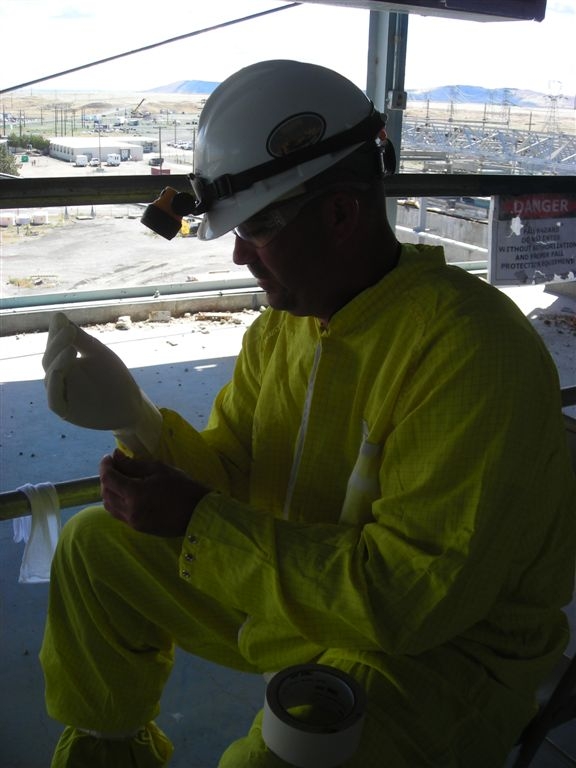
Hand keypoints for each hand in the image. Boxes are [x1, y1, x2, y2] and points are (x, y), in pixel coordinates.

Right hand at [43, 312, 161, 454]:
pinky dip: (55, 385)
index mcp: (65, 362)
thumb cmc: (113, 378)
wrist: (130, 405)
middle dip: (58, 344)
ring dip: (58, 361)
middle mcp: (58, 378)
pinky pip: (54, 400)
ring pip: (51, 377)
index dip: (56, 333)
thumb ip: (80, 339)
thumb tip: (58, 316)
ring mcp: (60, 395)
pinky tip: (59, 371)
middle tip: (68, 330)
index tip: (60, 319)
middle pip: (50, 359)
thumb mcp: (98, 354)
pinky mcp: (65, 411)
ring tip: (70, 348)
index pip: (55, 346)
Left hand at [100, 449, 208, 535]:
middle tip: (115, 466)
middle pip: (105, 493)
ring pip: (109, 506)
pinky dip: (117, 502)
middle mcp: (129, 510)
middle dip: (106, 478)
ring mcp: (133, 522)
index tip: (109, 457)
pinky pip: (118, 514)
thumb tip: (117, 457)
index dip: (105, 466)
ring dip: (109, 491)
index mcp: (134, 494)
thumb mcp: (159, 470)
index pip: (108, 478)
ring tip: (119, 480)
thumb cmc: (182, 487)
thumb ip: (134, 464)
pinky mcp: (138, 528)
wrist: (198, 513)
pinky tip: (127, 494)